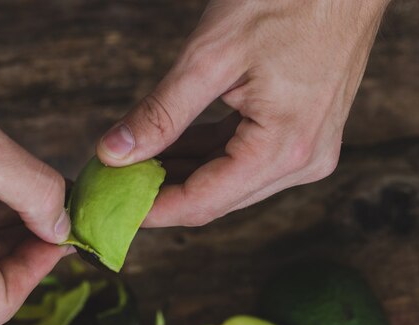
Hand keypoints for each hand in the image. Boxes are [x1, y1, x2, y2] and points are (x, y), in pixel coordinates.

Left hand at [97, 0, 389, 226]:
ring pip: (227, 180)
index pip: (203, 201)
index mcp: (284, 149)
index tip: (112, 206)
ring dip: (180, 174)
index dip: (151, 209)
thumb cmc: (287, 0)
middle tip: (114, 183)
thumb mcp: (210, 57)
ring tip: (133, 165)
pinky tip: (169, 148)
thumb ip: (160, 113)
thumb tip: (114, 153)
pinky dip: (204, 155)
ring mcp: (305, 149)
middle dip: (161, 193)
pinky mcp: (301, 134)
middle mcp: (301, 161)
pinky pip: (243, 158)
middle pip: (215, 197)